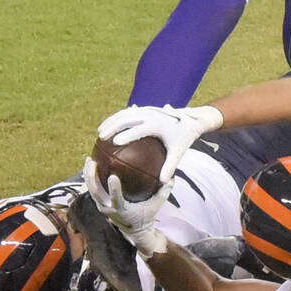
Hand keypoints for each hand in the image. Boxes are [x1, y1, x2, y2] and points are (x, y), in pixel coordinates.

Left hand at [84, 158, 167, 257]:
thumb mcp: (156, 205)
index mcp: (122, 210)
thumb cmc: (146, 216)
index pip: (116, 199)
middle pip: (96, 192)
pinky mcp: (100, 204)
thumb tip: (172, 177)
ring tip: (89, 159)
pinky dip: (91, 178)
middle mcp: (108, 209)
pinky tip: (92, 165)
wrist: (135, 231)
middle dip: (92, 176)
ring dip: (88, 175)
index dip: (113, 189)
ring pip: (91, 190)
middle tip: (93, 161)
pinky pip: (93, 190)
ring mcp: (102, 207)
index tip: (113, 176)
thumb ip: (164, 192)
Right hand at [99, 104, 222, 188]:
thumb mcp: (178, 153)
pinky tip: (107, 127)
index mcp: (159, 124)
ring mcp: (147, 109)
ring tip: (100, 132)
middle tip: (102, 137)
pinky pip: (127, 113)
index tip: (115, 142)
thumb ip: (169, 167)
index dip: (127, 134)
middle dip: (113, 125)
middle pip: (128, 117)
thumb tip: (162, 182)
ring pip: (125, 113)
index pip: (140, 128)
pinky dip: (116, 118)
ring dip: (111, 120)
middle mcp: (151, 114)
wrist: (190, 120)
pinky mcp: (145, 108)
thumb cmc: (183, 139)